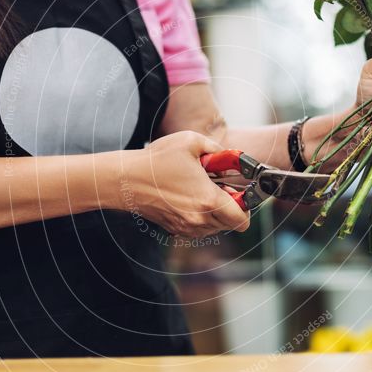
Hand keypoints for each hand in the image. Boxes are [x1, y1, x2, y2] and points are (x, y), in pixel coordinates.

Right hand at [119, 131, 250, 237]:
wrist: (126, 180)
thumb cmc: (157, 160)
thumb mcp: (192, 142)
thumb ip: (219, 150)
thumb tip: (232, 158)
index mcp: (208, 200)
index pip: (242, 221)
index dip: (245, 208)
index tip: (237, 193)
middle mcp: (199, 219)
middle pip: (230, 224)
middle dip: (230, 207)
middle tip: (219, 188)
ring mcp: (186, 227)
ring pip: (215, 228)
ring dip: (215, 212)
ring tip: (200, 190)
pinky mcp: (175, 229)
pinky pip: (198, 228)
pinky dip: (200, 216)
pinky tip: (188, 197)